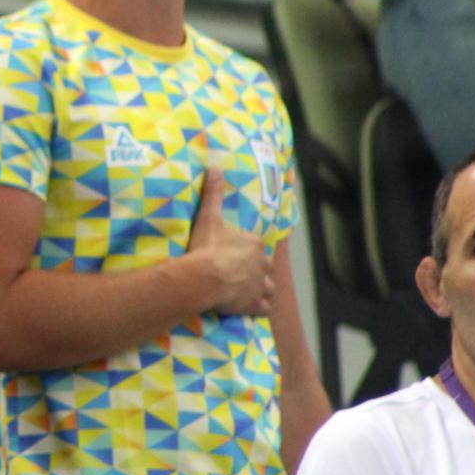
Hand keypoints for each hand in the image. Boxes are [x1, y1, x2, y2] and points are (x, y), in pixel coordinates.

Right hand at [187, 168, 273, 317]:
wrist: (204, 278)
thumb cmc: (207, 247)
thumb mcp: (208, 216)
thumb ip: (213, 193)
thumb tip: (214, 167)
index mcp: (254, 243)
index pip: (256, 245)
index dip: (245, 250)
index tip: (232, 253)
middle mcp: (263, 264)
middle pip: (266, 266)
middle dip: (257, 269)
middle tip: (238, 272)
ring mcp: (261, 286)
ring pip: (269, 288)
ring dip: (261, 289)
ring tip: (245, 290)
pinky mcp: (255, 305)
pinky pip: (264, 308)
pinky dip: (258, 308)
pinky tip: (248, 307)